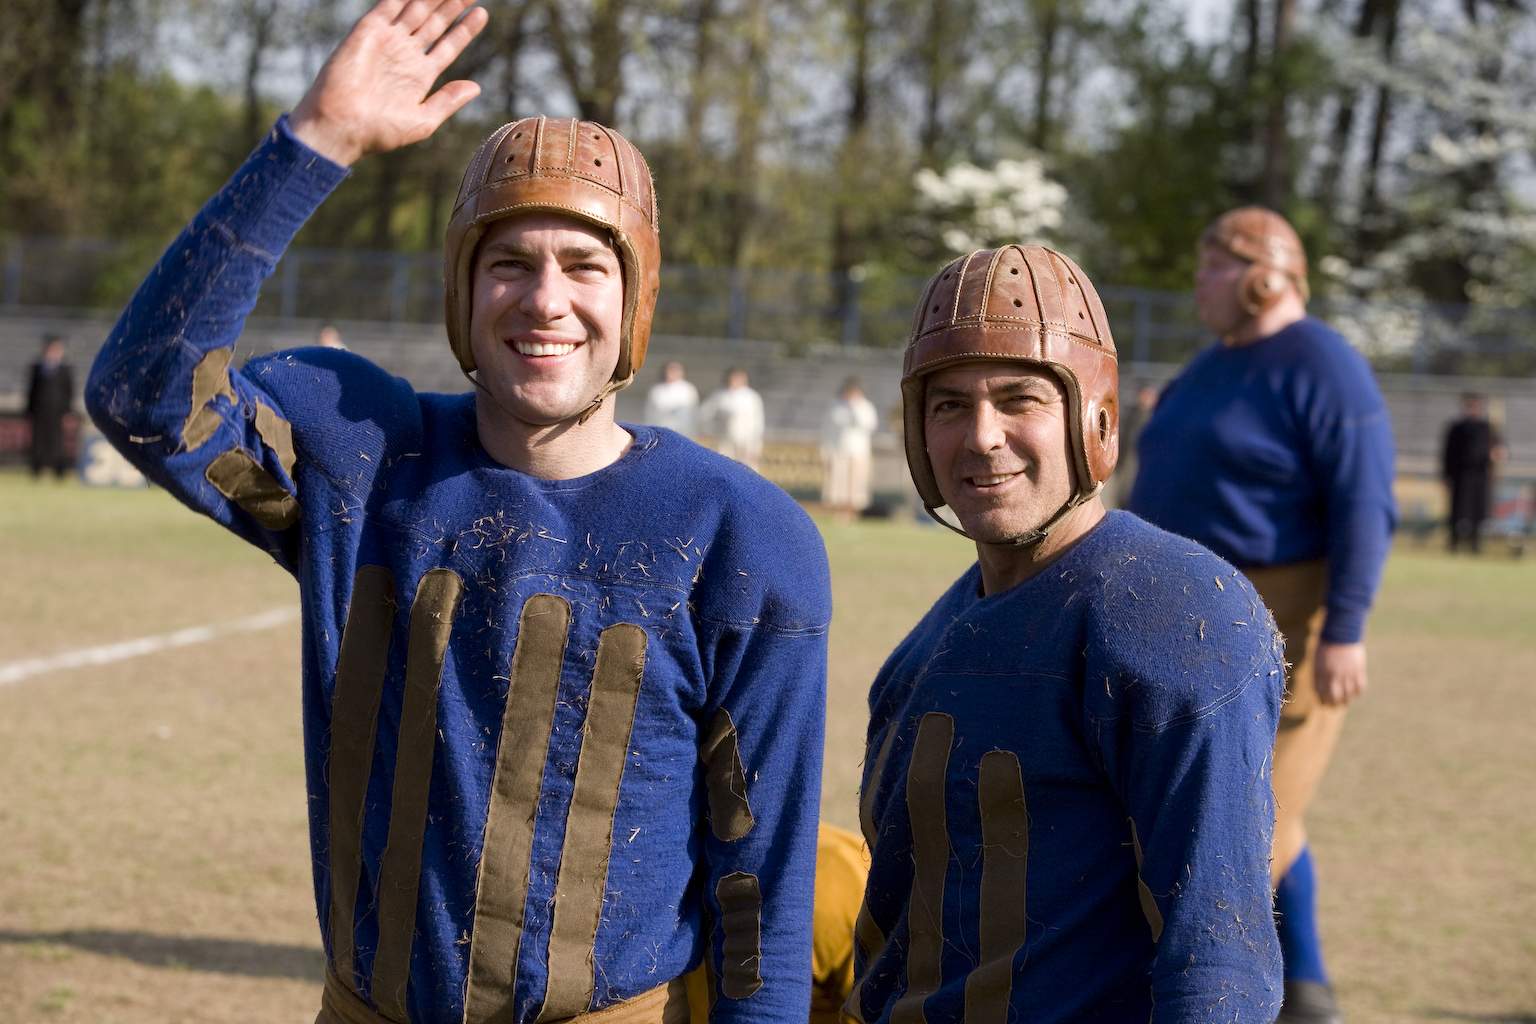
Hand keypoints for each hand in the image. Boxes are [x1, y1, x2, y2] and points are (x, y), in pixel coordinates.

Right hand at [289, 0, 488, 165]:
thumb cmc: (380, 131)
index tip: (482, 13)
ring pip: (416, 9)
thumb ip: (448, 101)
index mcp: (419, 75)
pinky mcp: (369, 30)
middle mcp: (405, 54)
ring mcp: (388, 40)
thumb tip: (476, 87)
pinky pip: (390, 5)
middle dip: (452, 5)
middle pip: (434, 22)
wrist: (342, 125)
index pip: (448, 45)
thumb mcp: (423, 121)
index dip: (464, 29)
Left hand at [1313, 641, 1366, 706]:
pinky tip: (1355, 693)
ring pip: (1347, 694)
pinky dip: (1357, 692)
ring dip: (1346, 700)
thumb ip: (1320, 673)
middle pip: (1334, 696)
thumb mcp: (1318, 658)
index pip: (1320, 692)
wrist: (1341, 632)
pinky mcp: (1358, 670)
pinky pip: (1359, 687)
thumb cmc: (1327, 644)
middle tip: (1334, 706)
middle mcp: (1333, 674)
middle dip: (1333, 704)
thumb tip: (1322, 688)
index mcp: (1320, 671)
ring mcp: (1346, 673)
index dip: (1322, 699)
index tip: (1323, 703)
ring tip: (1344, 702)